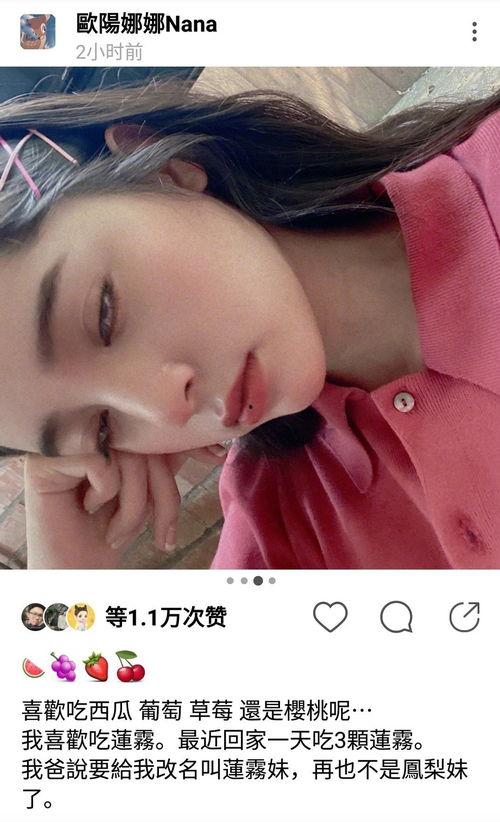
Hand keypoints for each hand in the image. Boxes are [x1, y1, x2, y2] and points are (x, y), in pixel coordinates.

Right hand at [25, 444, 229, 568]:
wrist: (72, 574)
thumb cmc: (107, 531)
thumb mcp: (146, 489)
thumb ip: (165, 459)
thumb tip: (212, 440)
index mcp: (107, 428)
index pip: (156, 424)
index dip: (189, 441)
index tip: (217, 456)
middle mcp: (84, 425)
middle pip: (147, 443)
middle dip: (164, 495)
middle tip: (164, 538)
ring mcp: (63, 437)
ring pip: (129, 457)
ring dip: (134, 508)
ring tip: (117, 534)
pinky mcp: (47, 455)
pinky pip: (102, 464)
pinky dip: (105, 495)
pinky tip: (87, 509)